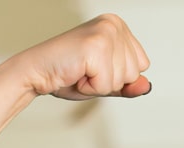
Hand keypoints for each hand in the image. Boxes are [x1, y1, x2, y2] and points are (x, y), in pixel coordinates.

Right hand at [11, 13, 150, 99]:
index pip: (141, 65)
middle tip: (84, 70)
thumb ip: (128, 85)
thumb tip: (147, 85)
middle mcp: (114, 24)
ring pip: (122, 80)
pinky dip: (90, 88)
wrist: (36, 73)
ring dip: (99, 85)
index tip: (94, 68)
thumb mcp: (105, 82)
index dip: (117, 77)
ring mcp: (105, 33)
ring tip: (80, 71)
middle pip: (134, 73)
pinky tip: (76, 73)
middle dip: (109, 82)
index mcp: (118, 26)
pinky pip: (107, 84)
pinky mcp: (96, 46)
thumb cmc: (67, 74)